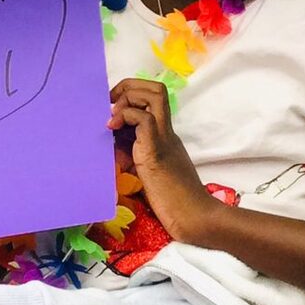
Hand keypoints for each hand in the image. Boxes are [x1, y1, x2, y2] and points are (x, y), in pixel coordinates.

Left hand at [107, 78, 221, 246]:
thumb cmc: (173, 203)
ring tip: (113, 116)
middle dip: (129, 86)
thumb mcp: (149, 174)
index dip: (132, 96)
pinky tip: (112, 129)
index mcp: (165, 137)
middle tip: (111, 102)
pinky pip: (145, 119)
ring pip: (154, 95)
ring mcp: (164, 139)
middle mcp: (166, 132)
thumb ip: (136, 158)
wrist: (194, 218)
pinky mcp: (157, 150)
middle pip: (156, 89)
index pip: (153, 101)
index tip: (113, 109)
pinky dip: (126, 117)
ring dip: (128, 97)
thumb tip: (114, 150)